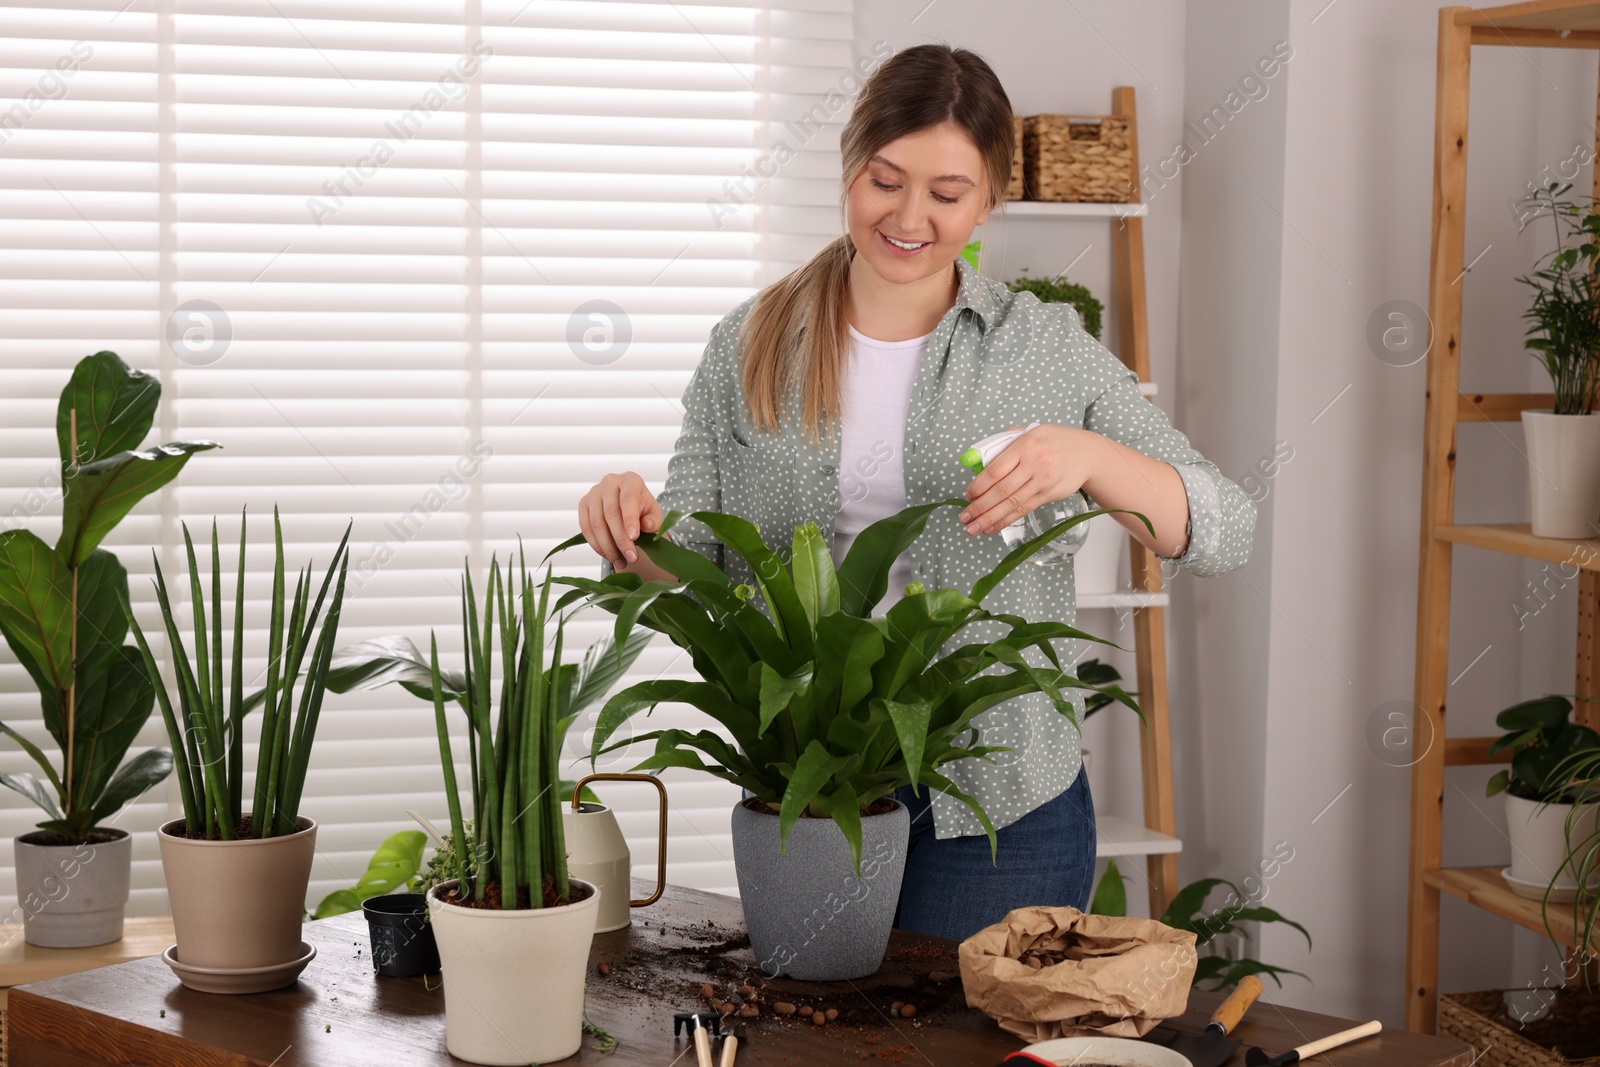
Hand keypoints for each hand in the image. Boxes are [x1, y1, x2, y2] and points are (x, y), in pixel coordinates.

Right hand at [578, 472, 662, 564]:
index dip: (630, 519)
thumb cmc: (643, 510)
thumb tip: (646, 525)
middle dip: (621, 540)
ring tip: (621, 562)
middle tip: (631, 558)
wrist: (627, 508)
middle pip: (611, 514)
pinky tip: (608, 556)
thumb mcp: (653, 514)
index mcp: (630, 480)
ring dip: (608, 547)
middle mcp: (610, 482)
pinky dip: (597, 545)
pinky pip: (586, 528)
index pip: (628, 499)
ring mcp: (594, 493)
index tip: (634, 538)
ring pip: (597, 523)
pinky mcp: (583, 505)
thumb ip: (653, 520)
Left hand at [958, 425, 1100, 535]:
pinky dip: (1006, 520)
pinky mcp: (1049, 494)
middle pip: (1001, 490)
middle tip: (965, 518)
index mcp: (1025, 445)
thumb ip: (1008, 441)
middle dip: (979, 507)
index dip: (978, 485)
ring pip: (1011, 503)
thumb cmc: (1056, 441)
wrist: (1088, 453)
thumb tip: (981, 458)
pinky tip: (993, 526)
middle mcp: (1034, 464)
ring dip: (990, 518)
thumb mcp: (1032, 431)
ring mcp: (1042, 481)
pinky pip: (1024, 509)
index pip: (995, 469)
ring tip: (973, 528)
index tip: (967, 495)